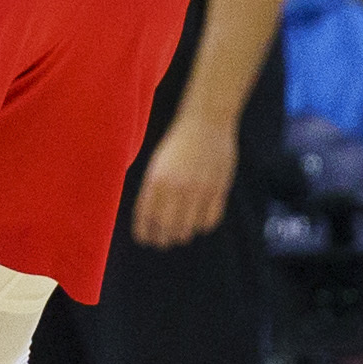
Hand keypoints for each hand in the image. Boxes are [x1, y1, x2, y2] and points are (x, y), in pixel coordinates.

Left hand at [132, 109, 237, 245]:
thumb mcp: (157, 164)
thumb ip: (153, 190)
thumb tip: (149, 219)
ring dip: (182, 234)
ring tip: (179, 233)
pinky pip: (209, 221)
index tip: (144, 239)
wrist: (206, 122)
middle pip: (167, 229)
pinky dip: (202, 226)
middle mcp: (177, 187)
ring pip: (188, 229)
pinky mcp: (218, 190)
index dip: (144, 233)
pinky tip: (198, 220)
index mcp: (156, 179)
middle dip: (162, 239)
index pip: (146, 217)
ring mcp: (199, 190)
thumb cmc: (178, 142)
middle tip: (162, 241)